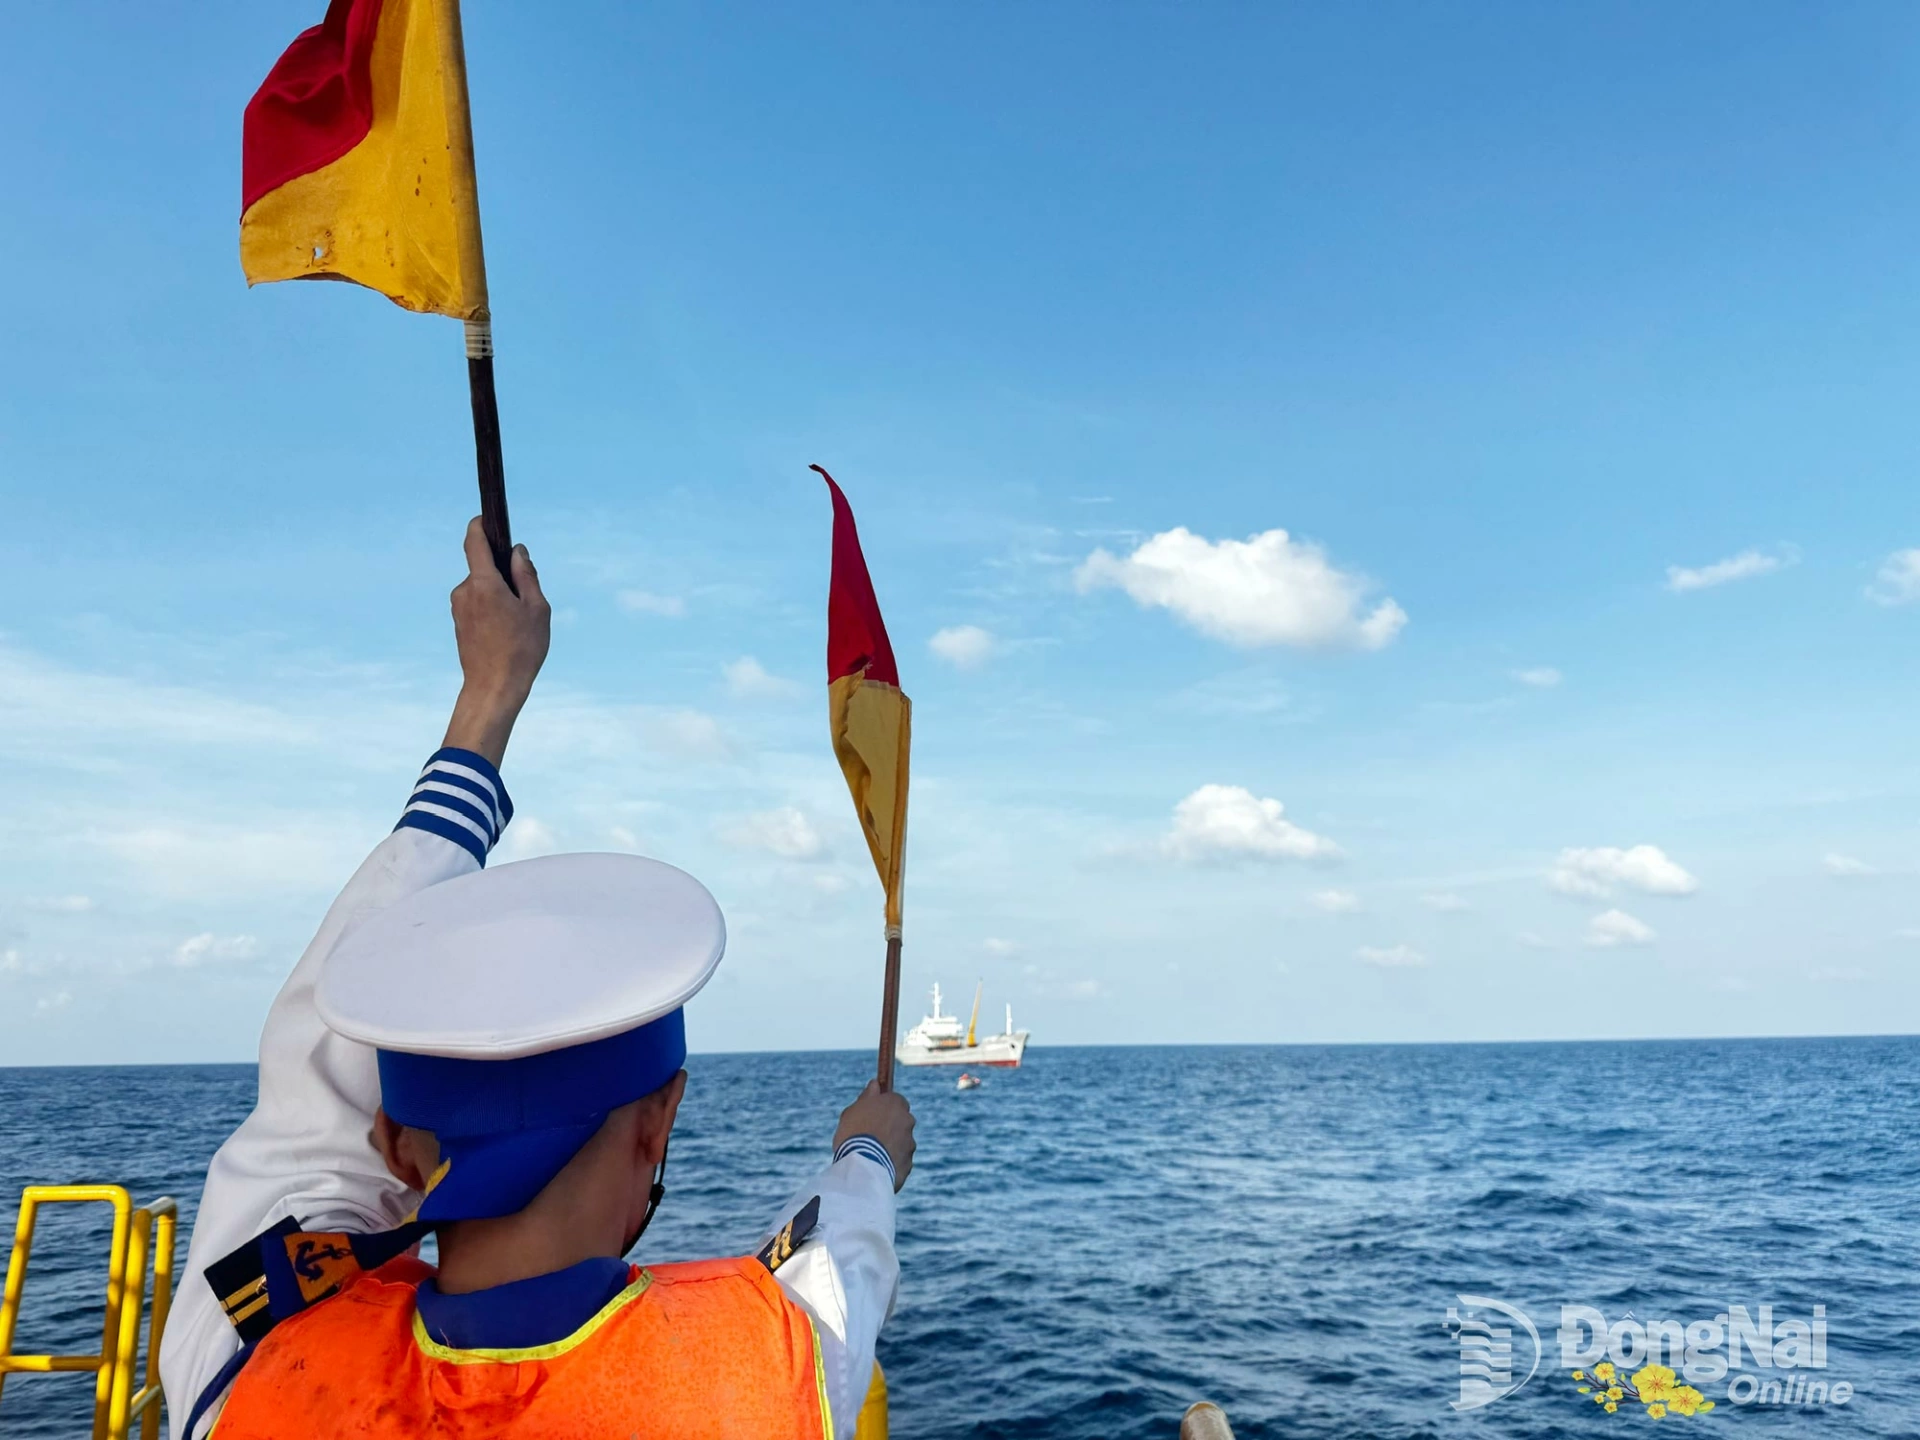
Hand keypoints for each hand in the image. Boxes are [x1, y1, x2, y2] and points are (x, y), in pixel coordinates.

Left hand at [442, 517, 550, 765]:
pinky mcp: (458, 622)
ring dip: (499, 594)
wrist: (493, 688)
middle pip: (484, 567)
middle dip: (503, 573)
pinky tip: (507, 632)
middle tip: (527, 598)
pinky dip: (492, 608)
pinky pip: (477, 603)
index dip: (481, 525)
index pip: (474, 541)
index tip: (488, 517)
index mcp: (483, 583)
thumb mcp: (537, 609)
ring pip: (482, 587)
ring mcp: (458, 607)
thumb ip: (527, 575)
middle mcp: (464, 591)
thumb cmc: (520, 650)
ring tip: (518, 622)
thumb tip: (517, 552)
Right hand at [834, 1080, 914, 1191]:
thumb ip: (867, 1096)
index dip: (884, 1107)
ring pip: (901, 1142)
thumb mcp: (853, 1109)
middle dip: (890, 1126)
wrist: (862, 1165)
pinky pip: (900, 1161)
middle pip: (901, 1121)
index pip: (895, 1100)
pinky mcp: (908, 1164)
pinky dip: (890, 1162)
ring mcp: (910, 1144)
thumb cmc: (854, 1133)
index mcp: (896, 1104)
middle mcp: (908, 1121)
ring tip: (870, 1155)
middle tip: (870, 1136)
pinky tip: (875, 1166)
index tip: (872, 1115)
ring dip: (891, 1145)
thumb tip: (875, 1084)